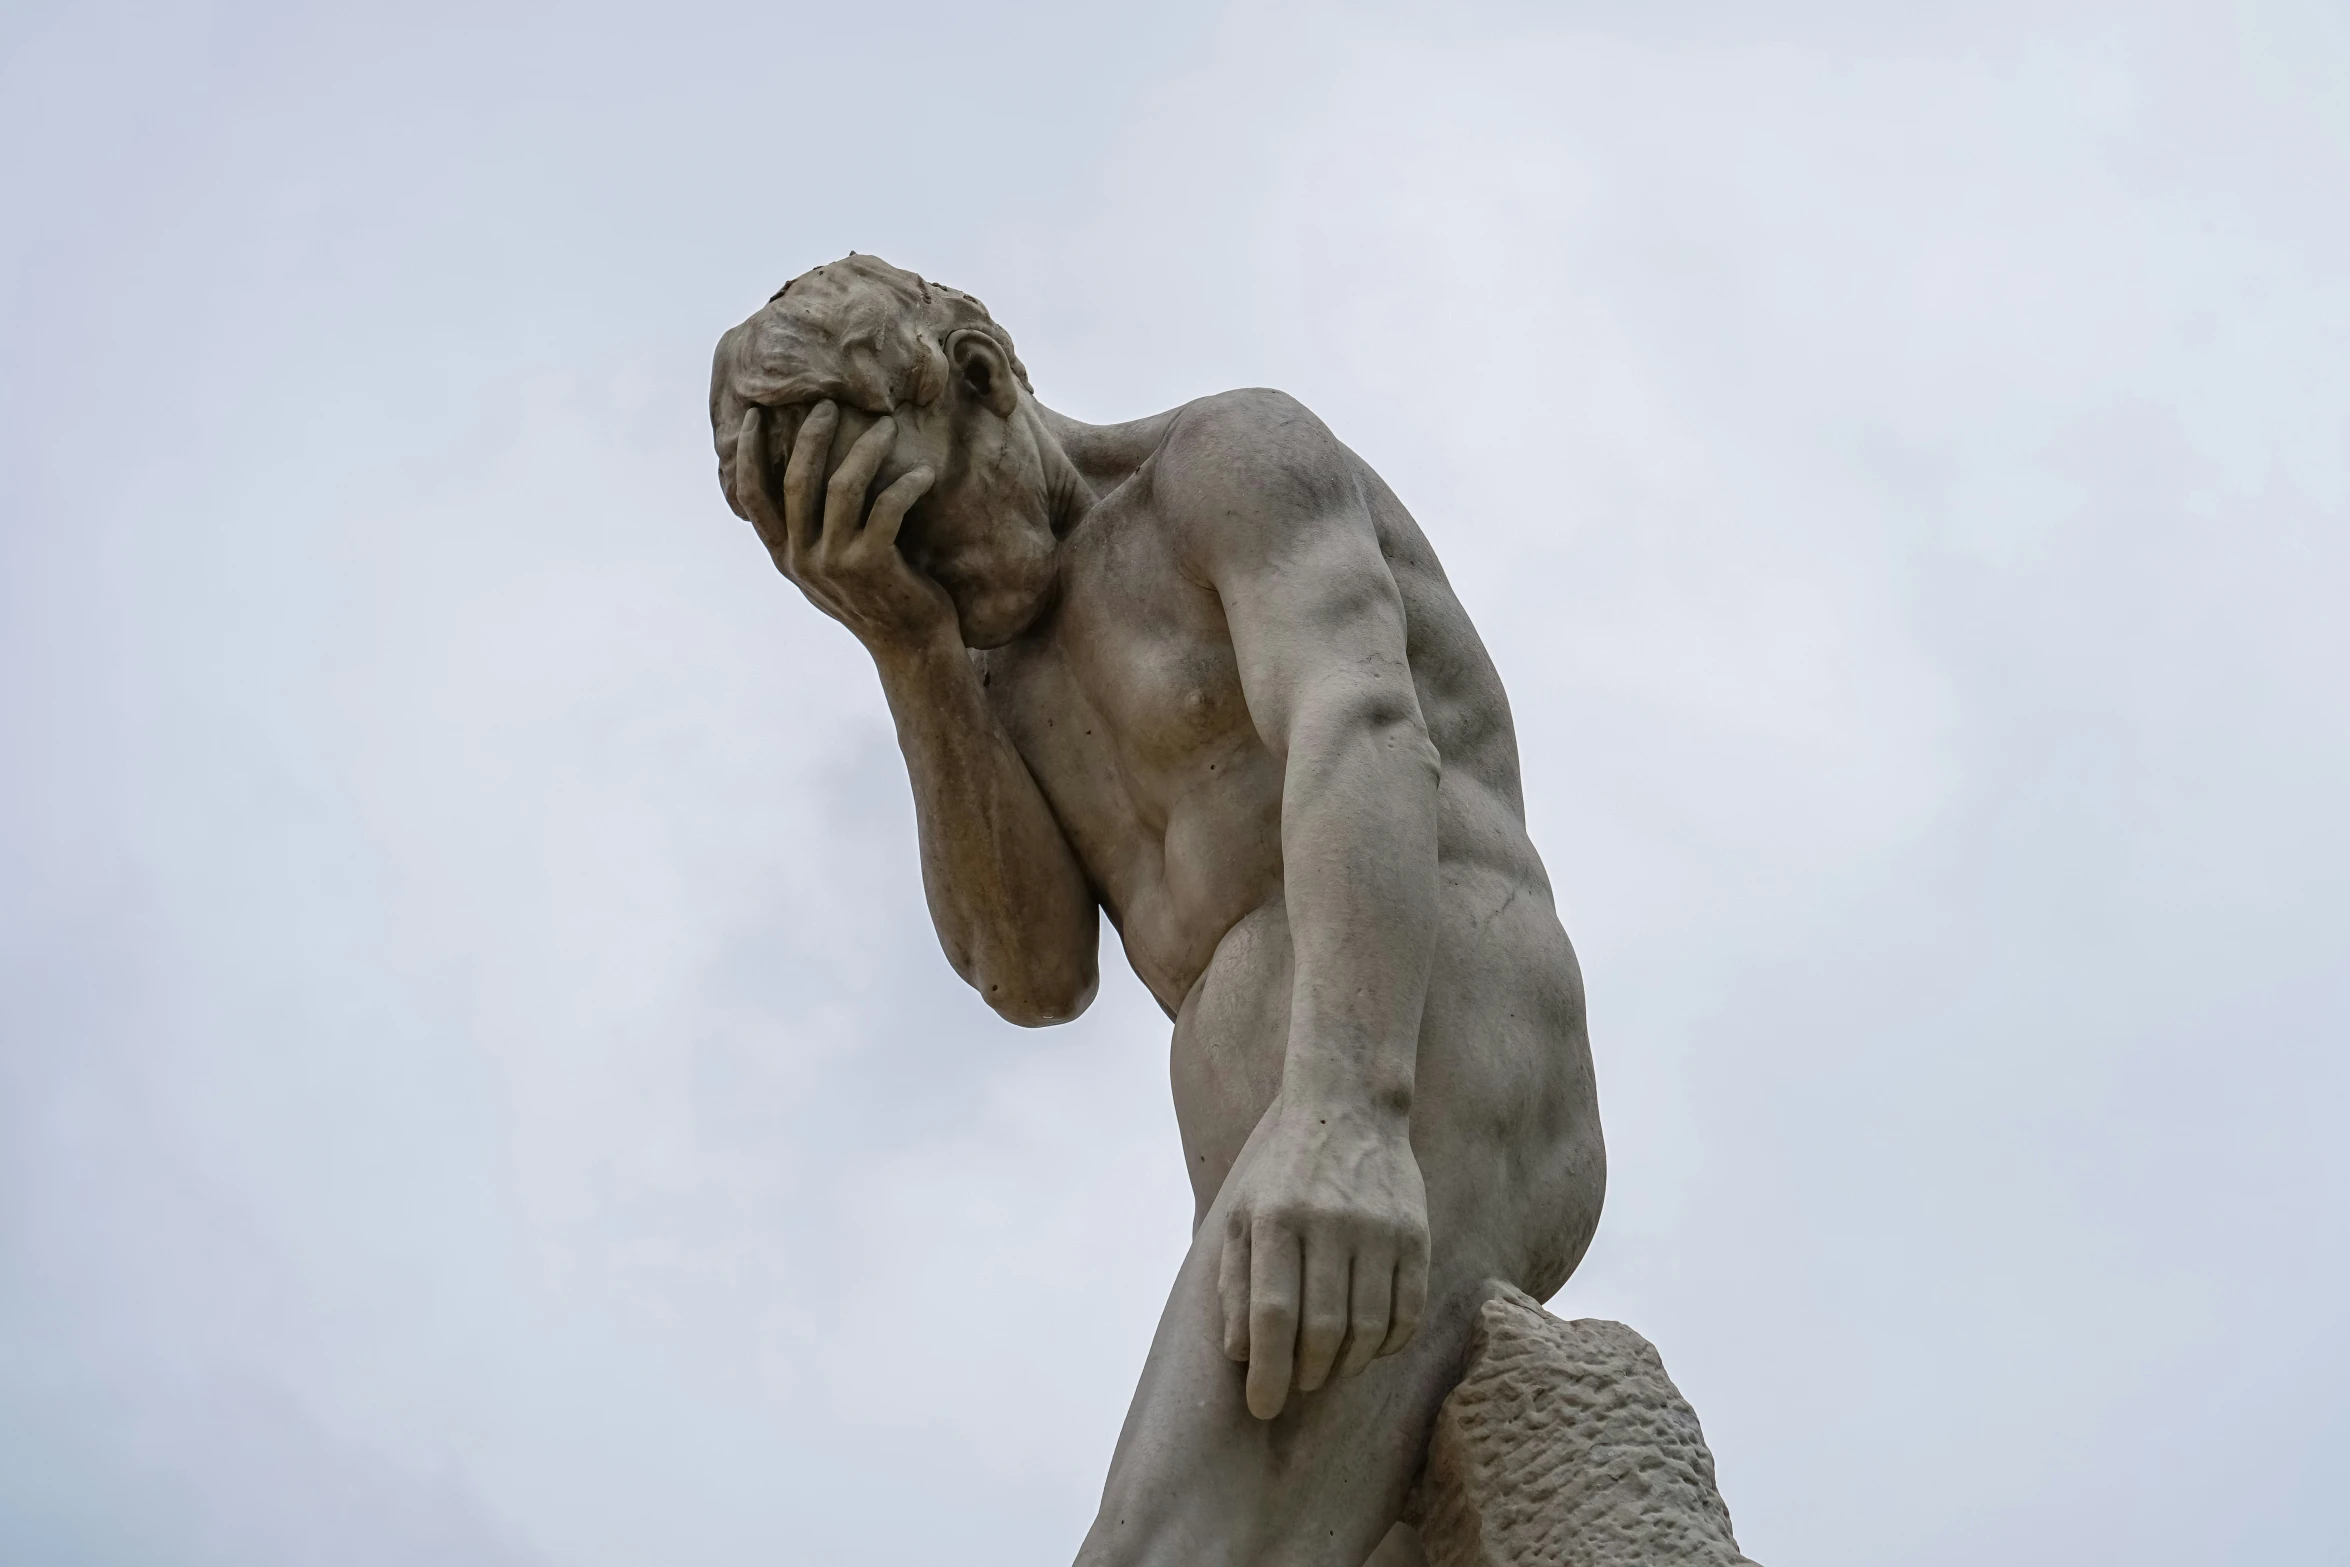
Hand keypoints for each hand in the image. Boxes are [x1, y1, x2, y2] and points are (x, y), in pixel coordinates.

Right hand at [730, 400, 951, 648]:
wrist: (912, 648)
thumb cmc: (877, 598)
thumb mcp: (830, 570)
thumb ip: (809, 534)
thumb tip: (802, 477)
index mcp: (786, 558)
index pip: (752, 498)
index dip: (749, 454)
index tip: (756, 415)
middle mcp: (803, 560)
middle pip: (797, 480)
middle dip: (811, 435)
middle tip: (830, 404)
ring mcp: (836, 564)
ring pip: (844, 487)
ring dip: (867, 449)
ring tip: (888, 427)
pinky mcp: (873, 566)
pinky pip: (888, 507)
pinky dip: (908, 483)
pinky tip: (925, 473)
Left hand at [1217, 1097, 1429, 1419]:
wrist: (1349, 1108)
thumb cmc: (1284, 1172)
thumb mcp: (1242, 1214)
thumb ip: (1235, 1283)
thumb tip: (1242, 1354)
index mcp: (1276, 1218)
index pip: (1274, 1316)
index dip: (1268, 1372)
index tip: (1263, 1406)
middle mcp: (1329, 1223)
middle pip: (1323, 1330)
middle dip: (1305, 1374)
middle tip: (1296, 1384)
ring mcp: (1379, 1228)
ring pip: (1368, 1329)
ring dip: (1345, 1365)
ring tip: (1327, 1367)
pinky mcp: (1416, 1233)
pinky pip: (1407, 1312)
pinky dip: (1387, 1345)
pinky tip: (1369, 1346)